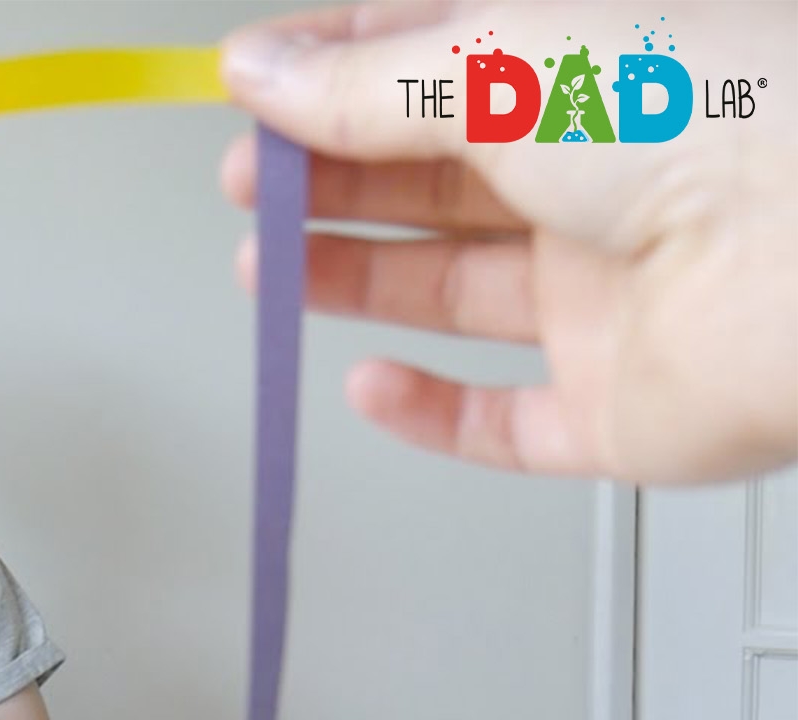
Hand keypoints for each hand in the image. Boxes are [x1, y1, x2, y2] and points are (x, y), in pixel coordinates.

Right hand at [218, 2, 797, 483]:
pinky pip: (505, 421)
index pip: (431, 61)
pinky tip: (367, 383)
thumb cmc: (709, 117)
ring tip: (264, 268)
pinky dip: (427, 412)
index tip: (247, 85)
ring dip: (353, 277)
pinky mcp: (619, 406)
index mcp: (584, 69)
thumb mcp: (497, 62)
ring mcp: (610, 294)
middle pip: (431, 179)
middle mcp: (602, 176)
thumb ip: (359, 83)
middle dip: (326, 177)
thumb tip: (258, 71)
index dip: (329, 70)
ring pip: (455, 291)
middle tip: (247, 184)